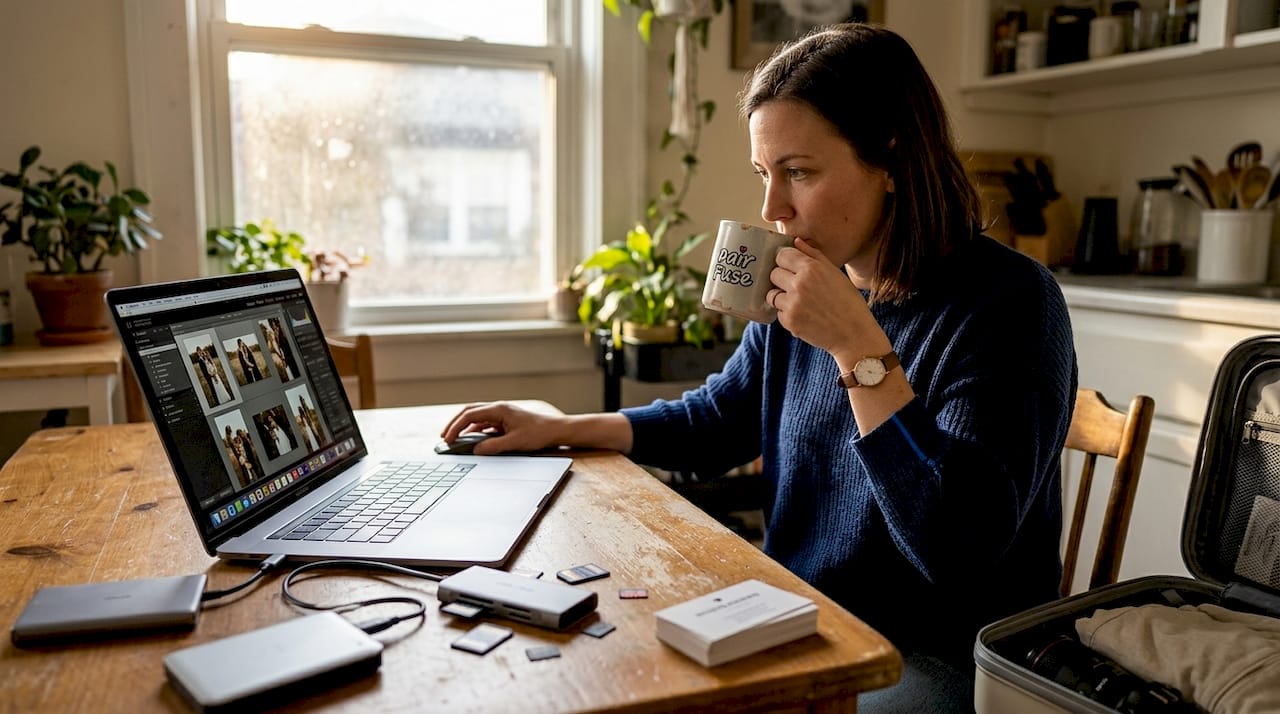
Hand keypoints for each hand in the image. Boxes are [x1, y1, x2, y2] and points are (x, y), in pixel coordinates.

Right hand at [440, 402, 562, 454]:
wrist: (554, 430)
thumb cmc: (538, 433)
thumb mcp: (514, 443)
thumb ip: (493, 446)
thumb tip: (475, 450)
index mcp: (499, 410)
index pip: (470, 415)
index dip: (456, 427)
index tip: (448, 439)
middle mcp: (498, 409)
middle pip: (469, 412)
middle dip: (455, 424)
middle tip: (444, 437)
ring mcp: (500, 414)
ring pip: (476, 417)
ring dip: (464, 427)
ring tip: (453, 439)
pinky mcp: (504, 421)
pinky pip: (484, 424)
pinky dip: (474, 431)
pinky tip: (470, 441)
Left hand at [766, 238, 876, 360]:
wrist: (853, 334)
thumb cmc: (848, 302)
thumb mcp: (835, 273)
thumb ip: (814, 255)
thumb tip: (795, 241)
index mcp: (812, 268)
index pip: (782, 255)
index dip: (785, 261)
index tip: (790, 267)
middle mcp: (799, 284)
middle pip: (774, 273)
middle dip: (782, 279)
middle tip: (796, 287)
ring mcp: (792, 303)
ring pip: (772, 294)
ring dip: (782, 297)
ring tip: (799, 302)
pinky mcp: (789, 321)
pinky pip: (778, 312)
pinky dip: (787, 314)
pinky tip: (804, 315)